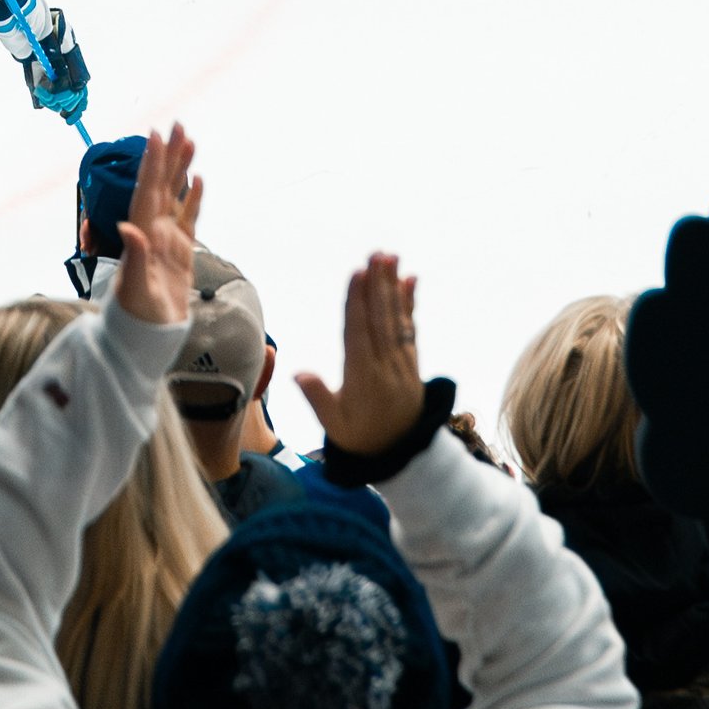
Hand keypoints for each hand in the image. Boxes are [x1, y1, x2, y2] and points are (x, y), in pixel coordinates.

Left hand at [108, 124, 200, 330]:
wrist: (145, 339)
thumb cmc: (136, 316)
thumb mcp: (135, 288)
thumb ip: (133, 257)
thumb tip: (128, 226)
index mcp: (141, 235)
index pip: (147, 191)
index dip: (151, 164)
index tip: (156, 135)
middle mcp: (151, 232)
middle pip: (161, 186)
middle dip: (168, 155)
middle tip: (178, 124)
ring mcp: (165, 241)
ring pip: (174, 197)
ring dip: (180, 169)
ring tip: (190, 141)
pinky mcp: (179, 253)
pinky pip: (187, 219)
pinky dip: (191, 199)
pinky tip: (197, 180)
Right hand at [296, 251, 431, 459]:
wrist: (403, 454)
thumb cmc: (362, 439)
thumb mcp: (336, 426)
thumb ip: (318, 399)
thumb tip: (297, 373)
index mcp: (363, 377)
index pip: (359, 332)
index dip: (358, 302)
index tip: (358, 274)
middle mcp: (385, 365)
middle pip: (380, 319)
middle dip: (378, 284)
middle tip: (378, 254)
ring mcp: (401, 362)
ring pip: (396, 319)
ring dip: (393, 286)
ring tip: (391, 258)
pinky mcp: (411, 362)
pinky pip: (409, 329)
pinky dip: (409, 304)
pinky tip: (410, 281)